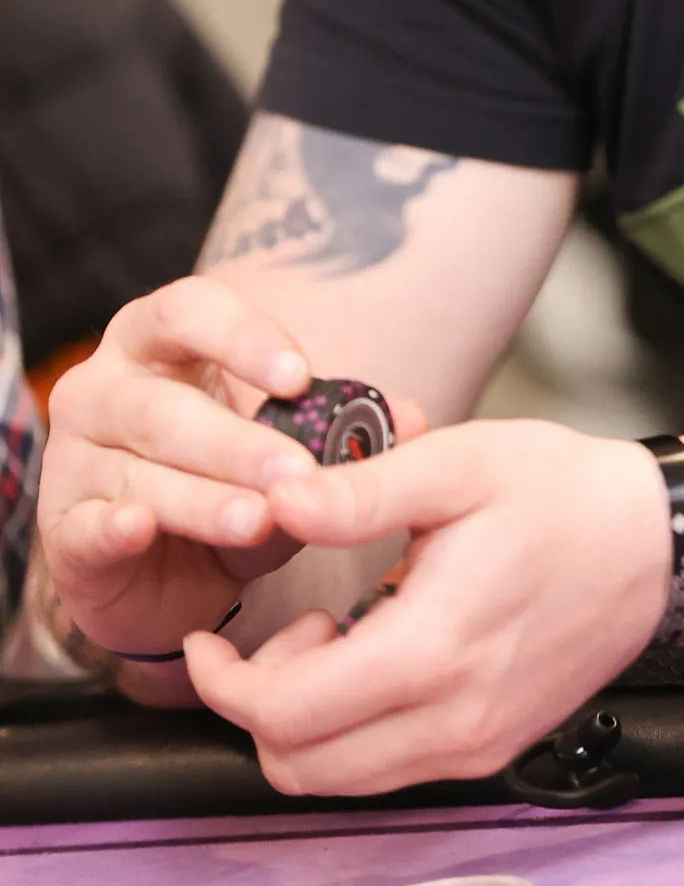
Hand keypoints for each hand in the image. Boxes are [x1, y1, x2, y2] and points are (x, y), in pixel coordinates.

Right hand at [40, 275, 324, 658]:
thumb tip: (417, 419)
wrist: (168, 574)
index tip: (301, 375)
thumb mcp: (289, 451)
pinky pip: (85, 526)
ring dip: (202, 495)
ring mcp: (76, 458)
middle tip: (298, 471)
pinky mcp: (64, 528)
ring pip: (136, 469)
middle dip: (236, 440)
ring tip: (258, 518)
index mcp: (158, 341)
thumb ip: (342, 432)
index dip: (243, 337)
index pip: (190, 310)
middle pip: (164, 403)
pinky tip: (141, 526)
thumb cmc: (228, 481)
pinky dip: (114, 526)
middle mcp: (104, 387)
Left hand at [185, 420, 670, 794]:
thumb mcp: (459, 464)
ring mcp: (475, 746)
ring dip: (307, 722)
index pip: (283, 715)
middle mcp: (451, 723)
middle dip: (259, 704)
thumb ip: (361, 491)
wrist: (662, 545)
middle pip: (297, 766)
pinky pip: (390, 770)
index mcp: (431, 651)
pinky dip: (356, 730)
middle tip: (286, 630)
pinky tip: (383, 652)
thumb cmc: (565, 493)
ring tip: (338, 635)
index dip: (222, 683)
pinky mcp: (493, 749)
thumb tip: (275, 500)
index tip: (210, 637)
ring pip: (340, 780)